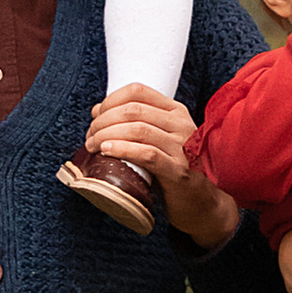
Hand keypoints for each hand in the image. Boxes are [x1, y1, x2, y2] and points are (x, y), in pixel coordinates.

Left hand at [87, 82, 236, 249]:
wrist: (201, 201)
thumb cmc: (173, 168)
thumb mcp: (157, 139)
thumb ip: (133, 123)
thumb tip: (97, 110)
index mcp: (175, 111)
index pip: (138, 91)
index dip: (111, 100)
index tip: (96, 115)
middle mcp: (181, 124)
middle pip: (133, 110)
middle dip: (103, 121)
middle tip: (90, 136)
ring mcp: (182, 147)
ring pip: (137, 129)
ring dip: (107, 135)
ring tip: (93, 146)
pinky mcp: (178, 170)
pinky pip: (146, 153)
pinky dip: (123, 149)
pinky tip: (107, 151)